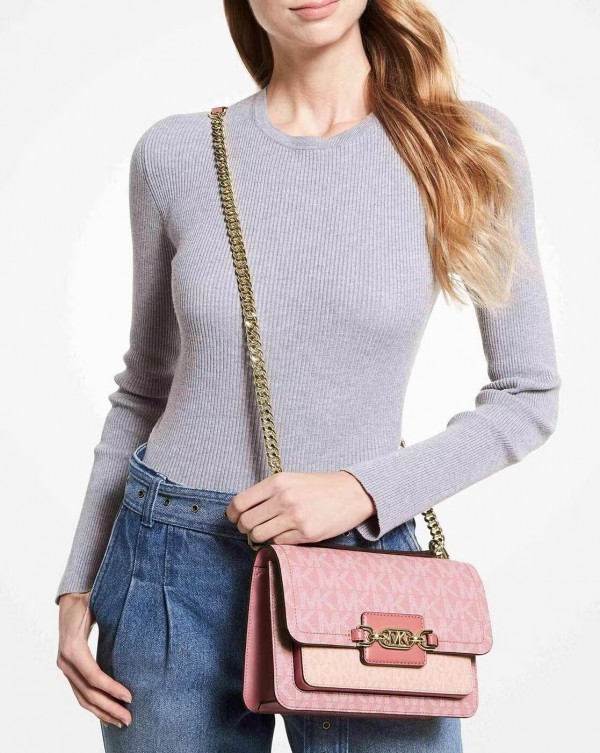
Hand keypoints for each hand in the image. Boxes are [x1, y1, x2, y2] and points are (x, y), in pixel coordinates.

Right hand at [56, 592, 132, 727]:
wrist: (71, 599)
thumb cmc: (90, 600)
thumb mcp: (100, 603)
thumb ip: (114, 610)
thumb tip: (136, 607)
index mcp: (73, 648)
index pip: (93, 676)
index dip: (111, 688)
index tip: (130, 697)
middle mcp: (65, 661)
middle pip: (88, 693)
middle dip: (109, 708)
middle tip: (129, 719)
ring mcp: (65, 668)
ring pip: (82, 698)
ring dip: (102, 712)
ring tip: (121, 722)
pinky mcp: (68, 671)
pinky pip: (80, 693)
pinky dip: (93, 707)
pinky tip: (106, 716)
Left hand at [224, 470, 375, 543]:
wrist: (352, 493)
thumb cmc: (319, 486)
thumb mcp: (291, 479)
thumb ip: (268, 492)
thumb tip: (243, 510)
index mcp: (277, 482)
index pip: (240, 502)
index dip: (232, 513)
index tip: (234, 517)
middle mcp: (284, 499)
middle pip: (246, 522)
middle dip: (244, 527)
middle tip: (250, 527)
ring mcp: (295, 518)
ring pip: (259, 535)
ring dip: (259, 537)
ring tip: (268, 531)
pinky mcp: (306, 534)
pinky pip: (278, 543)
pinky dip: (277, 541)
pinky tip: (285, 533)